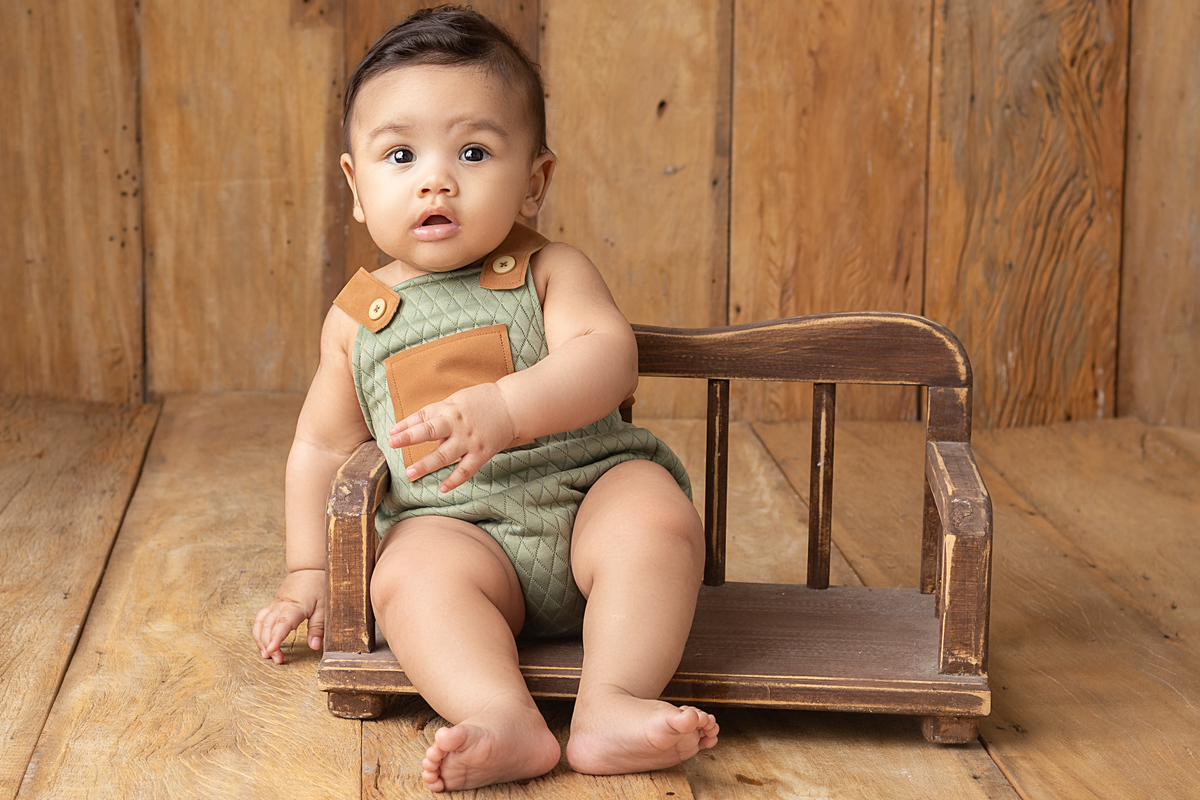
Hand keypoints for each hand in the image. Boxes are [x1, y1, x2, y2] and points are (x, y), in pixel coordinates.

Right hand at [252, 568, 325, 664]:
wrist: (309, 569)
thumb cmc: (319, 586)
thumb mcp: (324, 607)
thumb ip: (318, 627)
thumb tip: (314, 646)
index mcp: (295, 605)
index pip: (282, 623)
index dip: (276, 637)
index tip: (272, 650)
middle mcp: (281, 605)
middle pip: (268, 625)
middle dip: (268, 644)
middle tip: (277, 660)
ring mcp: (274, 604)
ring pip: (260, 622)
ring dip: (260, 639)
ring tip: (266, 655)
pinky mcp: (272, 605)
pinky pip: (261, 618)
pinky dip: (259, 631)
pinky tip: (263, 642)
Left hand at [388, 382, 515, 492]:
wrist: (512, 405)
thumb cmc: (482, 401)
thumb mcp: (458, 401)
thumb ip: (441, 416)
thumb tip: (426, 435)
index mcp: (449, 409)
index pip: (423, 416)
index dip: (406, 425)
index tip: (392, 433)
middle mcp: (457, 425)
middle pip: (430, 431)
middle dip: (410, 437)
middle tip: (393, 444)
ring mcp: (469, 440)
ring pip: (444, 455)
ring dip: (426, 464)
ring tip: (410, 473)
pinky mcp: (481, 453)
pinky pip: (465, 470)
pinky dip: (454, 480)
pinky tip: (442, 488)